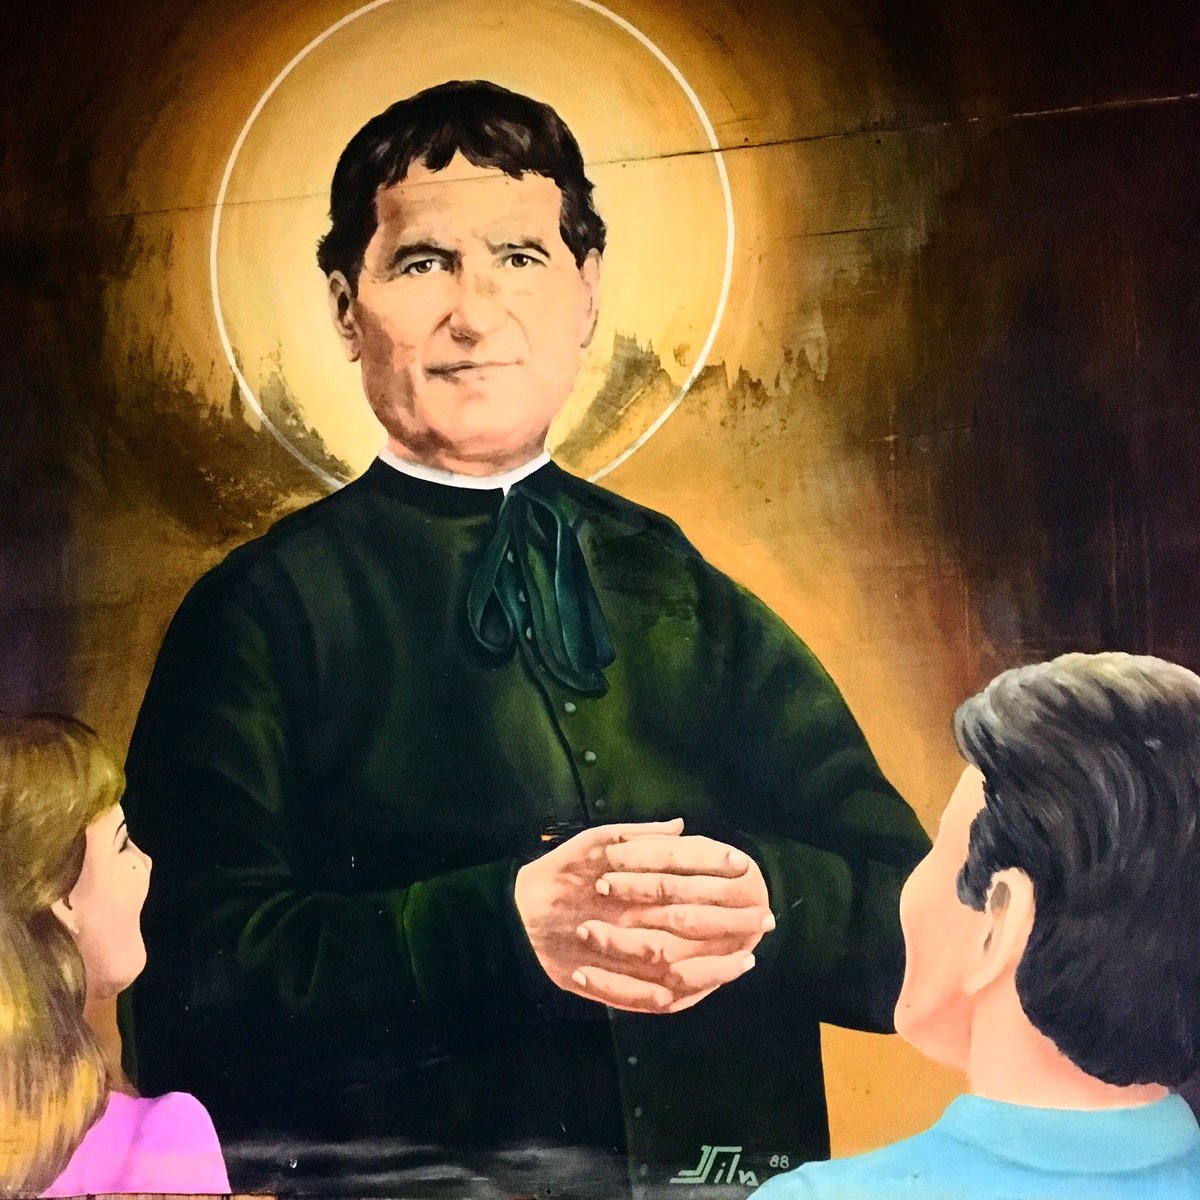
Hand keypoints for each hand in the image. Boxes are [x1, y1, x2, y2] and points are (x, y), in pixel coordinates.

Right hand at [515, 821, 772, 1013]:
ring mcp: (612, 951)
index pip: (676, 866)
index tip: (746, 868)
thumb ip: (638, 833)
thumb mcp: (592, 840)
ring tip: (748, 958)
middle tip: (765, 917)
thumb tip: (681, 826)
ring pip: (673, 960)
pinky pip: (647, 996)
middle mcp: (619, 912)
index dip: (713, 866)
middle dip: (729, 916)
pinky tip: (710, 987)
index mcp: (617, 873)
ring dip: (715, 962)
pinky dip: (681, 993)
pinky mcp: (602, 981)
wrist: (513, 916)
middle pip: (684, 914)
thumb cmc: (560, 873)